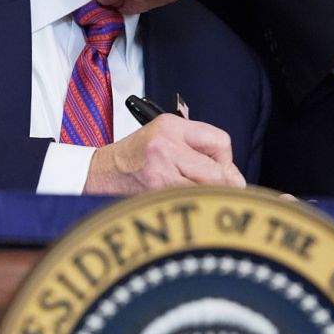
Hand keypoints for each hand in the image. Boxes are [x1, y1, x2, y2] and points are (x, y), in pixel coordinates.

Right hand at [84, 115, 245, 193]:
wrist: (98, 174)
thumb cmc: (134, 157)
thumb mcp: (164, 137)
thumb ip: (199, 149)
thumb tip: (235, 178)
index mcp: (171, 126)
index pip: (220, 141)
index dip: (225, 160)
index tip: (218, 168)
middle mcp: (167, 146)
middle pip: (219, 172)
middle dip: (222, 184)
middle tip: (212, 189)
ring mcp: (160, 172)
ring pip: (207, 192)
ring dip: (207, 197)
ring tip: (193, 194)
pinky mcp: (154, 194)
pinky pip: (190, 203)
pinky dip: (192, 206)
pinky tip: (179, 202)